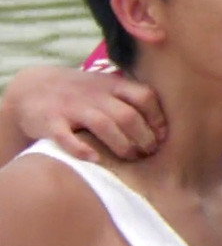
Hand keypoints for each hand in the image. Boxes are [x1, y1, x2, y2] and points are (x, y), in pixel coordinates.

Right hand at [2, 66, 163, 161]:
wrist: (32, 87)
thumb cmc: (81, 93)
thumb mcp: (106, 87)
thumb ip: (131, 98)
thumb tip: (164, 125)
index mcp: (112, 85)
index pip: (144, 96)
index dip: (158, 117)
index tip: (163, 136)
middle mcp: (94, 95)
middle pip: (127, 115)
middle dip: (143, 136)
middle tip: (149, 153)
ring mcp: (72, 107)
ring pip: (103, 125)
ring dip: (121, 145)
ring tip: (131, 158)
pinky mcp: (50, 122)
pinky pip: (65, 137)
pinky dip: (80, 149)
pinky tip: (94, 160)